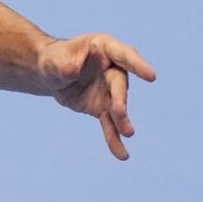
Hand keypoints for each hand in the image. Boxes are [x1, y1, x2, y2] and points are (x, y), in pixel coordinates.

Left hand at [38, 33, 157, 159]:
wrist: (51, 74)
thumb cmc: (54, 59)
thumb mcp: (52, 60)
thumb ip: (61, 65)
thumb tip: (69, 71)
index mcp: (104, 47)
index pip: (124, 55)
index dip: (137, 65)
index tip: (151, 76)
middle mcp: (112, 69)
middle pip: (119, 84)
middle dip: (120, 98)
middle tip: (119, 111)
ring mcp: (109, 89)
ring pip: (117, 106)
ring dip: (121, 120)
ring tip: (128, 134)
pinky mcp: (102, 106)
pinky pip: (109, 123)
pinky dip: (113, 138)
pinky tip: (121, 154)